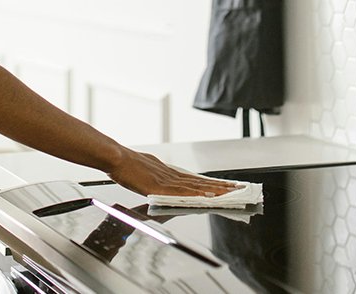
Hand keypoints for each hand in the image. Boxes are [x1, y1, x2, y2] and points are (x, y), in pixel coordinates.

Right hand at [107, 149, 241, 196]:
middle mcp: (172, 176)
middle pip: (201, 182)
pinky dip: (196, 195)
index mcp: (169, 173)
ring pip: (196, 187)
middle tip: (239, 188)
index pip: (196, 180)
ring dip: (214, 190)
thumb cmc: (127, 165)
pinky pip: (182, 193)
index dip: (212, 184)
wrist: (116, 157)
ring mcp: (167, 181)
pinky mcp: (159, 187)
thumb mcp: (147, 168)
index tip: (227, 186)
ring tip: (230, 192)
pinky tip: (207, 197)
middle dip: (221, 186)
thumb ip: (158, 176)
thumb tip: (165, 183)